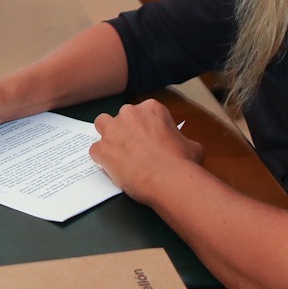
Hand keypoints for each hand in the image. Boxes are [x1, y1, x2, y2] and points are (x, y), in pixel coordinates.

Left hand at [88, 98, 203, 202]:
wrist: (169, 180)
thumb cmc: (182, 163)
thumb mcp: (192, 145)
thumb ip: (181, 139)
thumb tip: (183, 145)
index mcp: (151, 108)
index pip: (142, 113)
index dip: (145, 127)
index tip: (149, 139)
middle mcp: (129, 114)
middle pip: (121, 117)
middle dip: (125, 130)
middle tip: (135, 148)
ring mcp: (113, 130)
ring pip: (102, 125)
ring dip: (107, 136)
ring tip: (117, 152)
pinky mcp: (102, 149)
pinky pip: (95, 150)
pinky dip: (102, 159)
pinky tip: (113, 168)